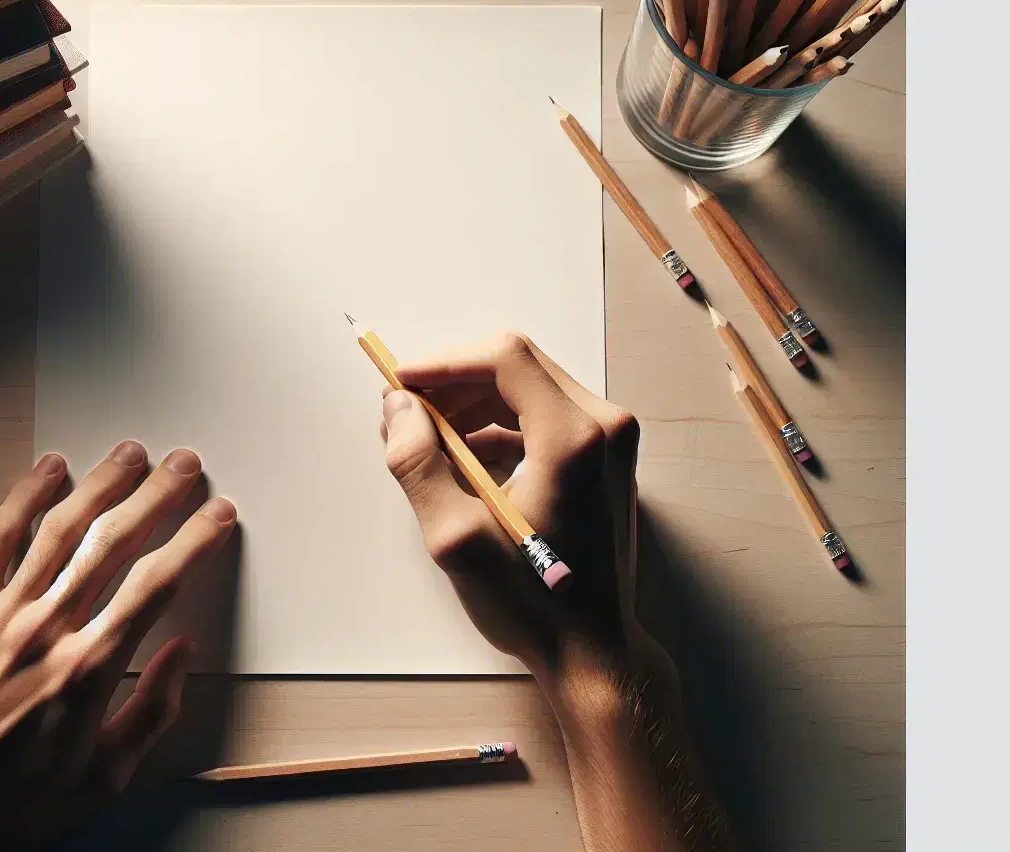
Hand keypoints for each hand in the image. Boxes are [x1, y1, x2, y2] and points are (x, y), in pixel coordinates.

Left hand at [0, 441, 236, 851]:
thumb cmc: (8, 804)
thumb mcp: (102, 779)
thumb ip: (152, 714)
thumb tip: (182, 656)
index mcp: (89, 671)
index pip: (157, 585)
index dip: (193, 541)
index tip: (216, 518)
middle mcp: (46, 631)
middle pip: (114, 542)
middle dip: (156, 496)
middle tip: (183, 466)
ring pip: (59, 528)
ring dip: (99, 484)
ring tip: (128, 454)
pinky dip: (24, 497)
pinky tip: (48, 471)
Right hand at [380, 332, 640, 677]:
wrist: (595, 651)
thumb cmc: (533, 604)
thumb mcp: (455, 538)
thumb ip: (418, 463)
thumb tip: (397, 406)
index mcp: (573, 438)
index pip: (503, 358)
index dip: (444, 362)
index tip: (402, 383)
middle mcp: (603, 427)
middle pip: (517, 366)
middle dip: (455, 383)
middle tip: (408, 413)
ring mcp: (612, 441)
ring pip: (529, 388)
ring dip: (475, 405)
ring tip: (429, 442)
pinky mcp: (607, 458)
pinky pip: (545, 416)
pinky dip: (501, 426)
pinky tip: (467, 462)